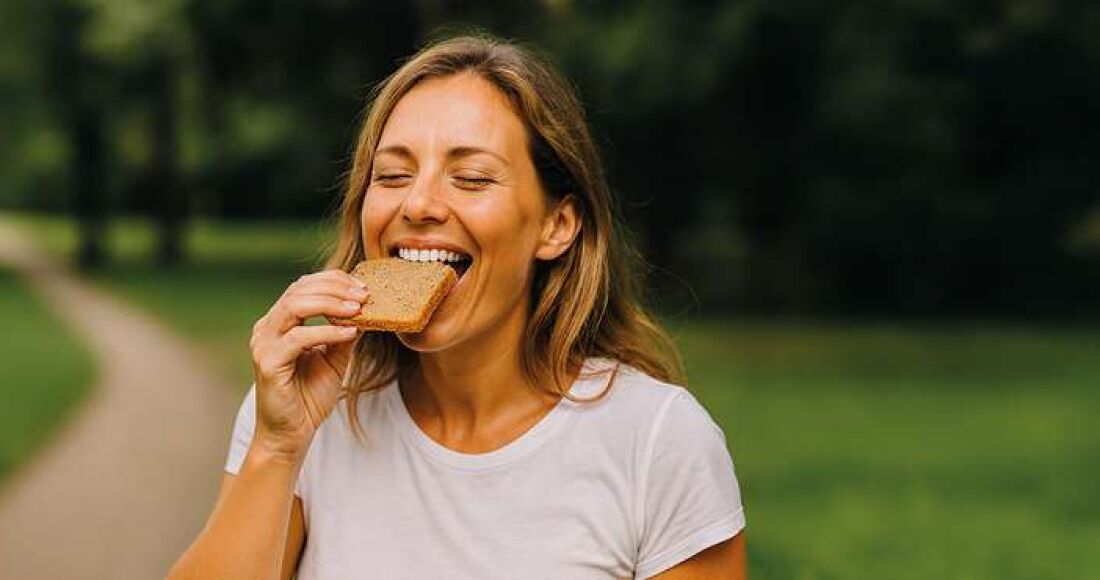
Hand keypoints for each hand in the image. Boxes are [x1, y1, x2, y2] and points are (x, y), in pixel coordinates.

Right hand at [249, 268, 367, 458]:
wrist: (291, 434)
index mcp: (279, 323)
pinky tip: (349, 333)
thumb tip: (365, 308)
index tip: (363, 287)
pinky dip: (326, 331)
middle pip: (298, 290)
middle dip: (335, 288)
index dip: (333, 281)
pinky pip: (298, 337)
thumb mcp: (334, 358)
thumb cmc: (309, 396)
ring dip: (331, 303)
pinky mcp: (267, 363)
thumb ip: (344, 332)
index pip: (303, 286)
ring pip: (295, 306)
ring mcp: (264, 344)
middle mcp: (267, 328)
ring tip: (358, 309)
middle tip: (364, 295)